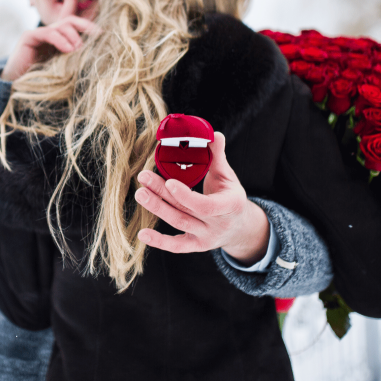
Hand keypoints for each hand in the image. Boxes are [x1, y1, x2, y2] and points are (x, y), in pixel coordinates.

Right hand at [2, 0, 98, 80]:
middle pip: (69, 19)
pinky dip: (61, 40)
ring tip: (79, 49)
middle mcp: (48, 33)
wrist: (19, 89)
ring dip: (74, 36)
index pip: (67, 14)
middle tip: (97, 33)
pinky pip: (49, 33)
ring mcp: (38, 34)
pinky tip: (69, 49)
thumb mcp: (66, 66)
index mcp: (58, 39)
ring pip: (62, 25)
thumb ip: (76, 56)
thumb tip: (93, 49)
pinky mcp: (28, 37)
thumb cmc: (44, 80)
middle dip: (84, 24)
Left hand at [135, 132, 270, 264]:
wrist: (240, 227)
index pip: (206, 205)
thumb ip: (218, 156)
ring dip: (157, 208)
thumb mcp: (228, 176)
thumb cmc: (230, 196)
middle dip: (162, 193)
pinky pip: (176, 246)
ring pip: (178, 223)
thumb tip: (214, 134)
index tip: (169, 182)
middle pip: (185, 210)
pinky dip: (159, 241)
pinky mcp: (195, 246)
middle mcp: (217, 224)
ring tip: (140, 192)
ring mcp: (206, 237)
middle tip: (143, 177)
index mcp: (230, 205)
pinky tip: (142, 234)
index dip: (186, 196)